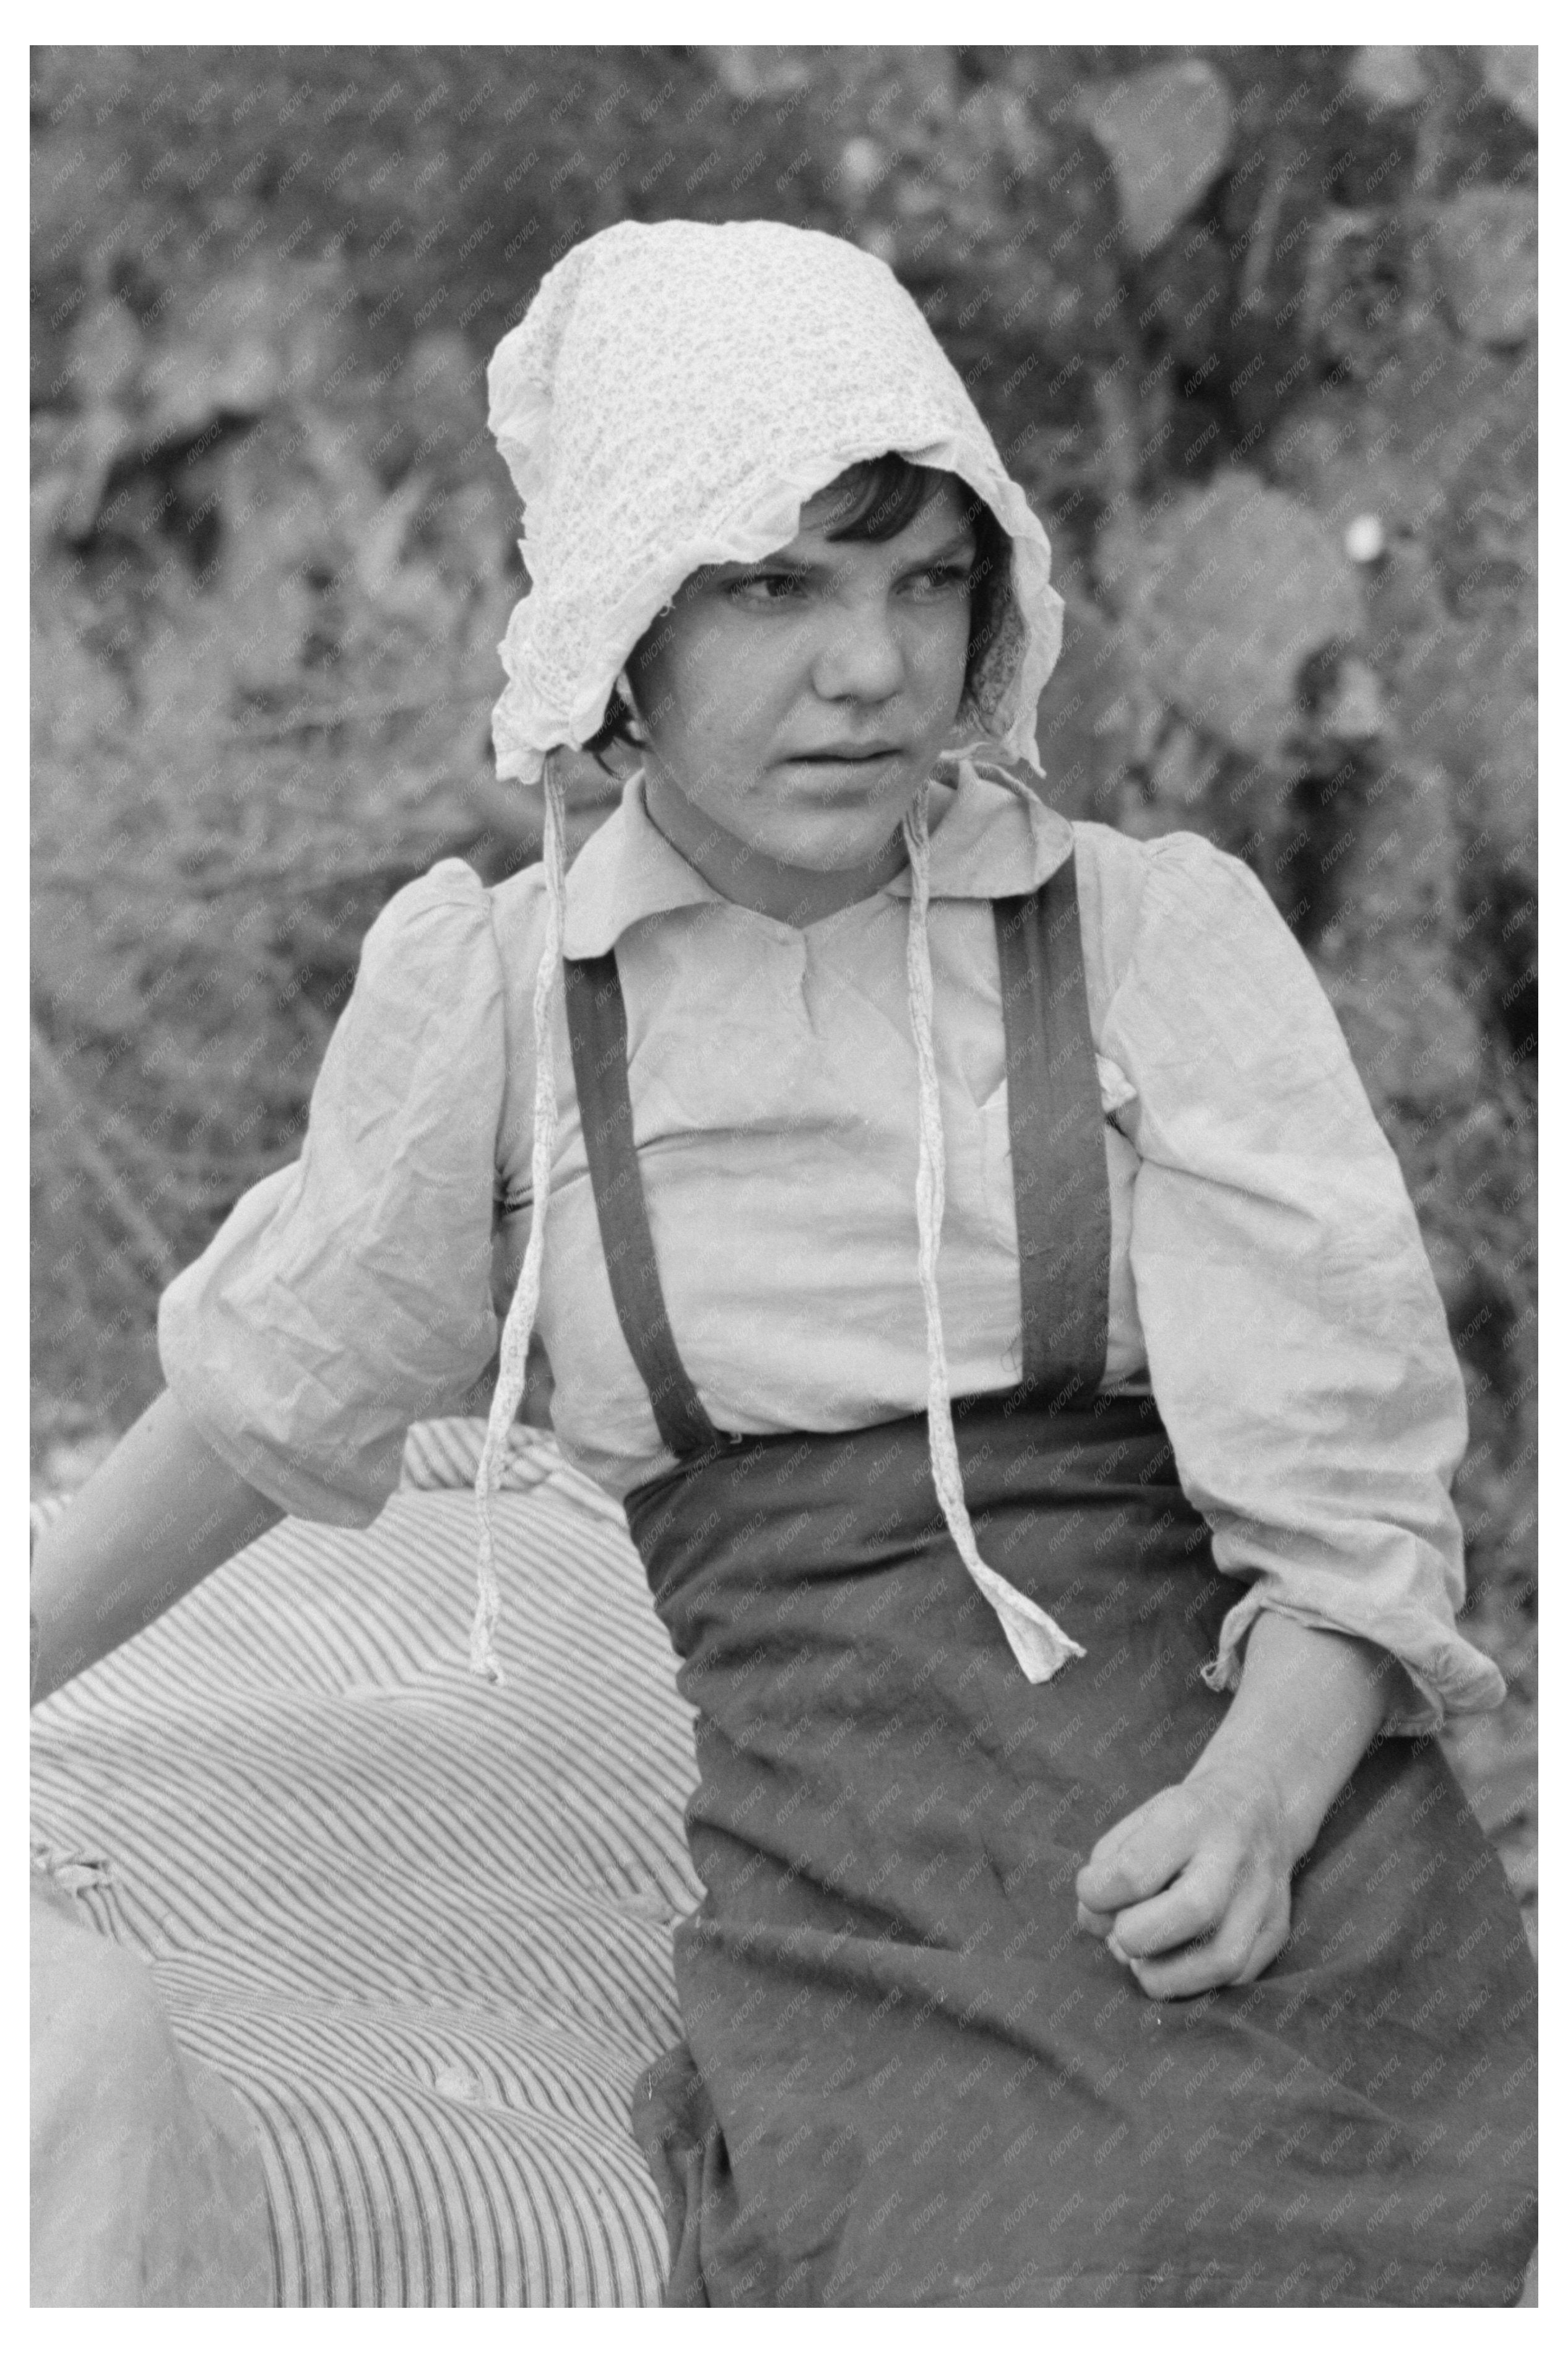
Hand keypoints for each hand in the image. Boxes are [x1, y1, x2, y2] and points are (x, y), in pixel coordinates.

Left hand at [1074, 1758, 1293, 1999]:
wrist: (1256, 1806)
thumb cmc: (1181, 1820)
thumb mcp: (1136, 1821)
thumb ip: (1106, 1869)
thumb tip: (1097, 1926)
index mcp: (1190, 1818)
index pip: (1135, 1871)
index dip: (1098, 1894)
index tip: (1093, 1891)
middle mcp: (1233, 1856)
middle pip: (1191, 1912)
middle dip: (1137, 1935)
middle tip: (1123, 1931)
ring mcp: (1262, 1896)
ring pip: (1222, 1960)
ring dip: (1166, 1976)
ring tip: (1143, 1960)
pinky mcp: (1277, 1929)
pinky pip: (1237, 1978)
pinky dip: (1195, 1982)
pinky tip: (1175, 1962)